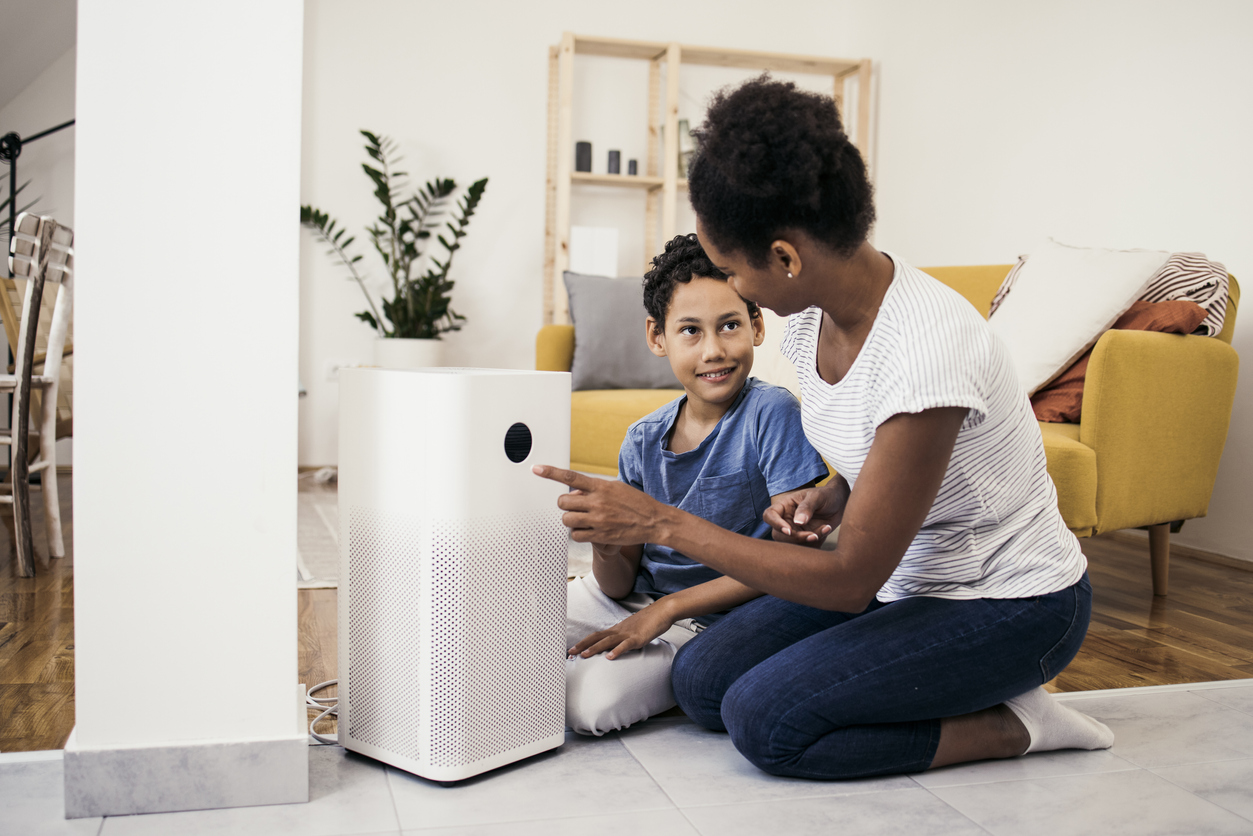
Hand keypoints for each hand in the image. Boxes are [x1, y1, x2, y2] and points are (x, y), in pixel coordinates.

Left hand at [533, 465, 670, 544]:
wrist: (654, 520)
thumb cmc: (635, 503)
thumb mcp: (616, 487)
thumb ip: (595, 488)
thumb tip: (576, 492)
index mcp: (600, 486)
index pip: (570, 477)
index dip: (550, 472)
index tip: (536, 468)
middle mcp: (597, 501)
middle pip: (563, 502)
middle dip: (566, 505)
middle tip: (576, 507)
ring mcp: (598, 519)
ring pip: (567, 520)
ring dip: (570, 520)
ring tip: (582, 519)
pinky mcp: (600, 535)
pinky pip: (576, 535)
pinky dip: (578, 534)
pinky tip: (588, 531)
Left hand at [569, 601, 676, 659]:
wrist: (663, 611)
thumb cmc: (650, 621)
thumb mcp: (634, 630)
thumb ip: (625, 638)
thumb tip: (619, 646)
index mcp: (618, 629)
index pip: (597, 635)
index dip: (585, 642)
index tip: (573, 649)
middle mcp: (620, 630)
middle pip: (597, 637)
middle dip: (583, 645)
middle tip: (570, 652)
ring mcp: (628, 634)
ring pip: (608, 641)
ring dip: (595, 648)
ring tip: (584, 655)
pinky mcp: (638, 638)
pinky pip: (626, 645)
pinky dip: (617, 651)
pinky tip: (610, 658)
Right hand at [764, 479, 847, 546]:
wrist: (839, 502)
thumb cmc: (825, 495)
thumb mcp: (817, 497)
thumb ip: (807, 507)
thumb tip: (798, 522)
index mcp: (784, 506)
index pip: (769, 516)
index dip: (776, 525)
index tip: (789, 531)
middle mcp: (786, 520)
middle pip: (779, 535)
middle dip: (795, 538)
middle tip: (813, 535)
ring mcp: (795, 531)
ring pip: (792, 544)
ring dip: (808, 542)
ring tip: (825, 529)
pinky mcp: (805, 539)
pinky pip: (806, 548)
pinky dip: (817, 543)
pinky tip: (826, 529)